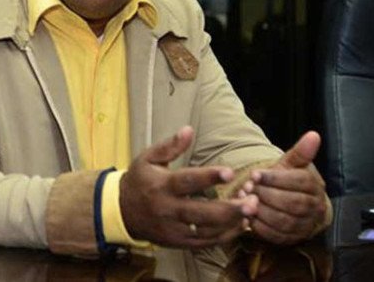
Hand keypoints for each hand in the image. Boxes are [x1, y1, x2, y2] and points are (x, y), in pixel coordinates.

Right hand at [120, 126, 257, 247]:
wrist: (121, 211)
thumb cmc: (139, 180)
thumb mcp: (148, 158)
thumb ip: (170, 146)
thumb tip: (188, 129)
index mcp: (161, 185)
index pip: (187, 181)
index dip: (208, 177)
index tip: (230, 172)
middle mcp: (167, 209)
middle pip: (200, 212)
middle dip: (228, 209)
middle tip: (252, 202)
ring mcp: (173, 229)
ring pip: (205, 231)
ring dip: (231, 223)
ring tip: (252, 212)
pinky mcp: (178, 242)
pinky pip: (204, 243)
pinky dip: (224, 236)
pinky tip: (239, 225)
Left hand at [242, 131, 327, 243]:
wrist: (291, 205)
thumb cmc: (288, 181)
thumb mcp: (291, 165)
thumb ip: (300, 152)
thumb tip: (314, 134)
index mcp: (315, 187)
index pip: (299, 181)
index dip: (275, 178)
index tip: (255, 174)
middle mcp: (314, 208)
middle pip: (293, 203)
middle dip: (267, 194)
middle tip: (247, 188)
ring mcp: (305, 225)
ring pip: (284, 220)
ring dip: (262, 211)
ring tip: (245, 200)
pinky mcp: (292, 239)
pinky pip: (277, 236)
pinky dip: (260, 227)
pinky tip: (248, 216)